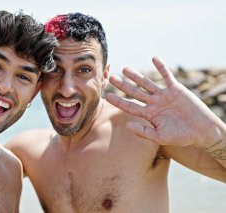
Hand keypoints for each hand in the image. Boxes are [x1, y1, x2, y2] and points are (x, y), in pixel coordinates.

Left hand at [105, 56, 221, 147]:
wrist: (202, 131)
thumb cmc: (181, 137)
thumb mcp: (161, 137)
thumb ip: (144, 131)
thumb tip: (127, 125)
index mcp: (149, 114)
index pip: (130, 106)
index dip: (119, 101)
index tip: (107, 96)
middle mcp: (154, 103)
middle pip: (135, 92)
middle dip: (123, 85)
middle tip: (111, 78)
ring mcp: (164, 95)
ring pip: (147, 83)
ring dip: (136, 76)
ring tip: (125, 69)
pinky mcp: (176, 89)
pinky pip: (167, 76)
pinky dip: (161, 67)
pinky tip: (154, 58)